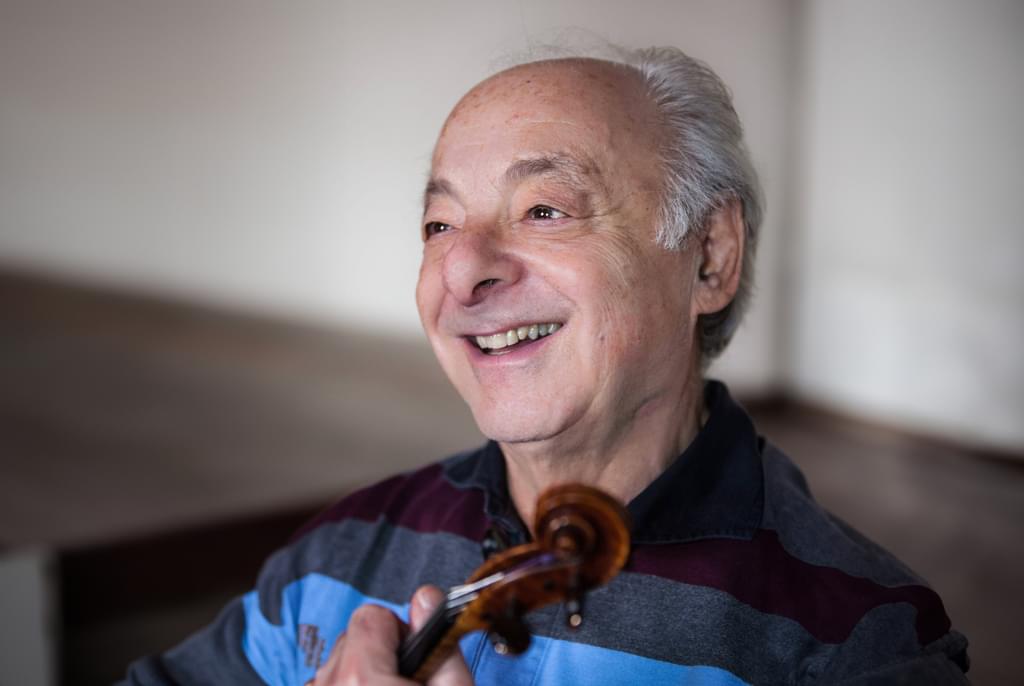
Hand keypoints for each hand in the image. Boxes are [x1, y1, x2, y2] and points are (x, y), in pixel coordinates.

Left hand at [310, 585, 472, 684]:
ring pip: (337, 664)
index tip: (414, 660)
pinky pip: (327, 683)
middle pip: (351, 638)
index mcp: (361, 677)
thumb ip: (441, 642)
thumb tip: (426, 596)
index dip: (400, 632)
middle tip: (405, 685)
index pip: (371, 615)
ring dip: (360, 676)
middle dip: (378, 654)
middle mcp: (327, 685)